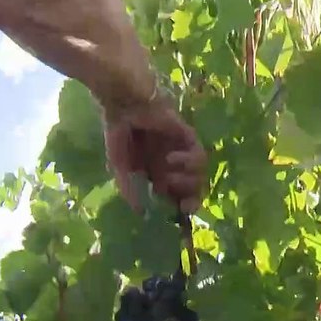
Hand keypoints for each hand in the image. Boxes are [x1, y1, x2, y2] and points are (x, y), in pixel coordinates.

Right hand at [104, 97, 206, 213]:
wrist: (124, 105)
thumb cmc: (120, 133)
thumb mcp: (120, 166)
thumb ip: (129, 188)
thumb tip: (140, 211)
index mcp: (158, 172)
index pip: (178, 194)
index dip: (182, 207)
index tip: (179, 215)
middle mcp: (173, 163)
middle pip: (194, 187)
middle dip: (193, 199)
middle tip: (184, 206)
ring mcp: (182, 149)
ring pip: (200, 173)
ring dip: (188, 181)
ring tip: (170, 178)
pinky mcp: (187, 136)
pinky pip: (198, 153)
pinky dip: (187, 161)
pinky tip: (170, 159)